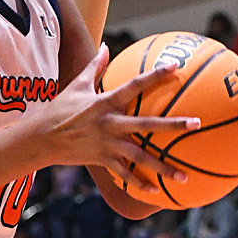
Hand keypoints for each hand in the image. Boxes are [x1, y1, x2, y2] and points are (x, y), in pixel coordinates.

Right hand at [44, 44, 199, 193]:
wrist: (41, 138)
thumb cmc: (60, 109)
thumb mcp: (76, 85)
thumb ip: (94, 67)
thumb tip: (105, 46)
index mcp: (105, 102)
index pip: (135, 85)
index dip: (156, 75)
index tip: (176, 68)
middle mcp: (110, 123)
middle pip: (147, 125)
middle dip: (173, 125)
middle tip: (196, 124)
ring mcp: (107, 144)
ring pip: (140, 157)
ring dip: (163, 167)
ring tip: (184, 177)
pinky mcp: (102, 160)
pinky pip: (124, 174)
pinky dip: (139, 184)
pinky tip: (157, 192)